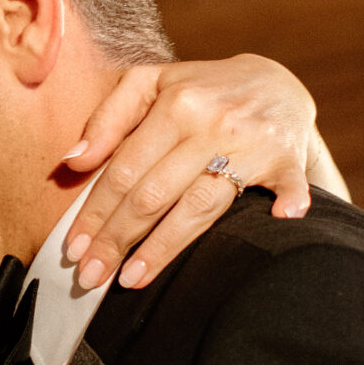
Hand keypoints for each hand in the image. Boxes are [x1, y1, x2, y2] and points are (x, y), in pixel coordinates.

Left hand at [62, 54, 349, 289]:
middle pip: (154, 194)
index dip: (95, 212)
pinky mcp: (287, 157)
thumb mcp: (150, 85)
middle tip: (90, 277)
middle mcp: (212, 124)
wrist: (275, 84)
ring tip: (131, 280)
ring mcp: (251, 142)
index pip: (125, 169)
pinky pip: (288, 183)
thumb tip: (73, 162)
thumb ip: (107, 119)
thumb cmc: (201, 91)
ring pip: (200, 206)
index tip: (73, 248)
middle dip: (117, 239)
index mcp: (175, 104)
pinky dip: (290, 199)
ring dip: (164, 247)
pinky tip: (281, 217)